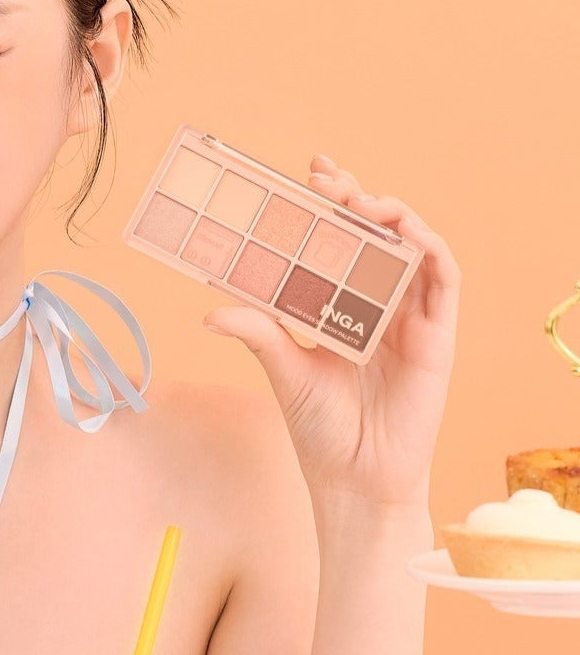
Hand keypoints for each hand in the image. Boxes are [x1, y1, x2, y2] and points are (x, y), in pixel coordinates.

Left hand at [203, 154, 460, 508]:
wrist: (353, 480)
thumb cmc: (321, 429)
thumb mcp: (283, 370)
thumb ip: (257, 332)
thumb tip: (209, 311)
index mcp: (344, 306)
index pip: (341, 241)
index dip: (331, 203)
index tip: (307, 173)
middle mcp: (381, 305)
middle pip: (377, 235)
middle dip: (355, 198)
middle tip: (327, 180)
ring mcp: (412, 318)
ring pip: (413, 247)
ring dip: (393, 214)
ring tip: (361, 201)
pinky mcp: (438, 337)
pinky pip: (444, 280)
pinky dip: (430, 248)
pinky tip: (406, 231)